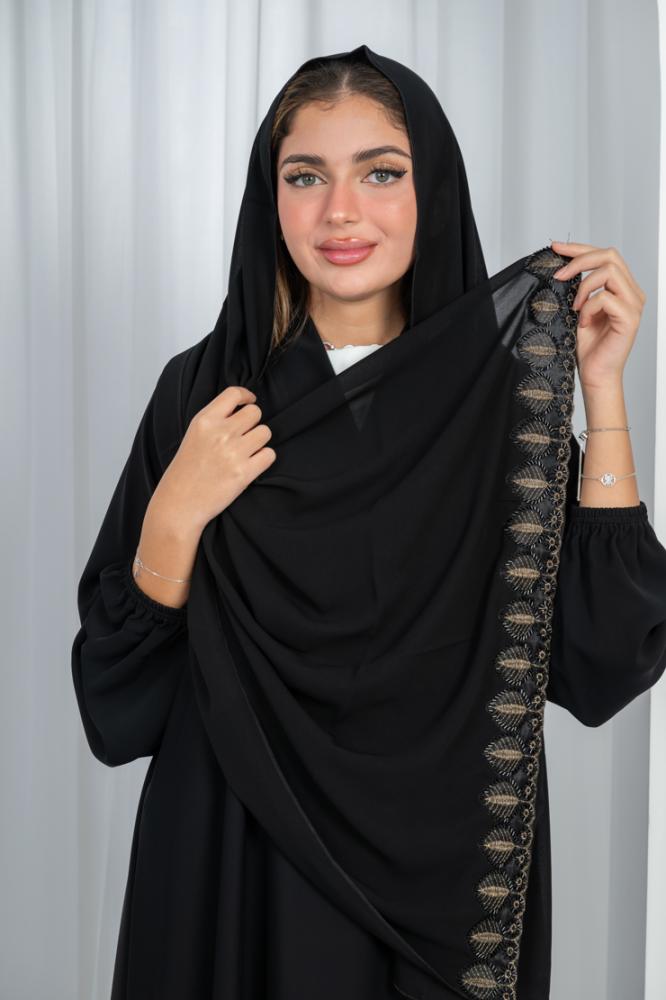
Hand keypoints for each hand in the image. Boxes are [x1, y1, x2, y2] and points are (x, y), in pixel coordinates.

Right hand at [153, 386, 276, 534]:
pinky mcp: (244, 473)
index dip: (246, 396)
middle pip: (255, 413)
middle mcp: (220, 433)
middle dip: (252, 423)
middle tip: (243, 437)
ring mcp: (233, 452)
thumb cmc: (186, 470)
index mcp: (205, 420)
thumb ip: (215, 420)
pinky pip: (269, 454)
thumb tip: (242, 409)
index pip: (234, 393)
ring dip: (259, 442)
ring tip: (245, 453)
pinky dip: (263, 459)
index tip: (249, 401)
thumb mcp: (194, 435)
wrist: (179, 503)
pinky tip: (250, 465)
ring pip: (265, 432)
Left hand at [550, 241, 645, 391]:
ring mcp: (633, 304)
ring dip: (584, 286)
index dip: (579, 248)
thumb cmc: (587, 347)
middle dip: (579, 259)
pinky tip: (583, 323)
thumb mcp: (578, 310)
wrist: (595, 375)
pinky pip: (605, 298)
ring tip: (573, 306)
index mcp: (621, 288)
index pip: (604, 255)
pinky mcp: (630, 317)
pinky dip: (588, 308)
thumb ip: (577, 289)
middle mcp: (632, 292)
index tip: (555, 248)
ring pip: (609, 271)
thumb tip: (560, 267)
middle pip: (609, 255)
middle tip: (558, 275)